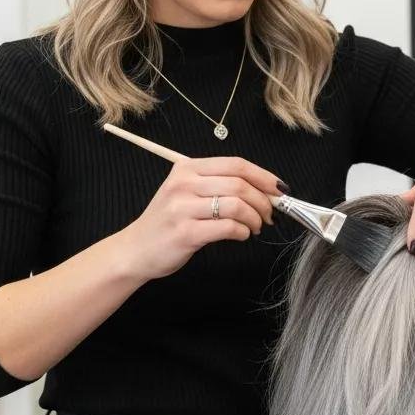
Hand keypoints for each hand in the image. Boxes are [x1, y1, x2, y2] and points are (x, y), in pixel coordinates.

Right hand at [116, 156, 286, 281]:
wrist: (135, 250)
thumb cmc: (168, 222)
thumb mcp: (187, 193)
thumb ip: (219, 186)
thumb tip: (265, 190)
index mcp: (187, 169)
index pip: (236, 164)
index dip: (264, 176)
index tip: (280, 189)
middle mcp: (184, 184)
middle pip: (239, 184)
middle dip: (263, 201)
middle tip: (269, 215)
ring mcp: (183, 208)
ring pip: (237, 205)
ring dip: (255, 218)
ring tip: (255, 227)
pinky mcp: (186, 233)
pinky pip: (228, 227)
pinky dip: (243, 232)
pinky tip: (241, 235)